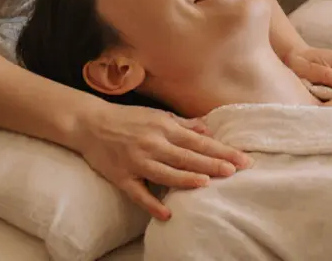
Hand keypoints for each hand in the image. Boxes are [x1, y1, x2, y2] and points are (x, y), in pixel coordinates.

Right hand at [72, 101, 252, 220]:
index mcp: (164, 128)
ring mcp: (137, 161)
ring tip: (207, 184)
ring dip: (186, 178)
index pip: (199, 141)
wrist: (90, 124)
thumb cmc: (127, 119)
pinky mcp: (122, 177)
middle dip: (213, 164)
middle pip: (187, 156)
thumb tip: (208, 129)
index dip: (221, 150)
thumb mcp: (157, 116)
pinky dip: (152, 204)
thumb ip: (183, 124)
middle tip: (235, 171)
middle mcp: (153, 144)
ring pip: (166, 173)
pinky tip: (167, 213)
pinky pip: (138, 193)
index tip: (242, 159)